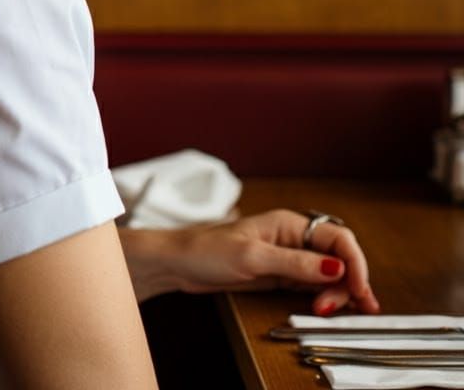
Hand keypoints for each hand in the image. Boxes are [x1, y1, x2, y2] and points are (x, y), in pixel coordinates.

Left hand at [121, 209, 380, 315]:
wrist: (178, 263)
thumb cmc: (206, 250)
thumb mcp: (252, 257)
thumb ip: (295, 263)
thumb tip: (336, 267)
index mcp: (289, 224)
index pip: (338, 238)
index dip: (355, 262)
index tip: (359, 288)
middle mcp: (293, 238)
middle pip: (338, 258)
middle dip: (347, 282)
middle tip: (338, 308)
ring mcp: (287, 258)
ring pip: (328, 274)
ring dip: (337, 293)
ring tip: (327, 312)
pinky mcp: (279, 275)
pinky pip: (312, 286)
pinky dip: (323, 298)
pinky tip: (326, 309)